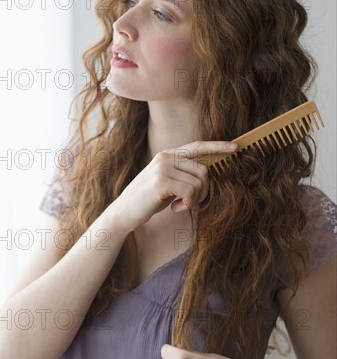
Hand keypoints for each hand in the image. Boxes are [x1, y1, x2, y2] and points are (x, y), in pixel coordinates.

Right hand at [112, 140, 236, 232]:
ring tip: (182, 206)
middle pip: (204, 170)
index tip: (234, 147)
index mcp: (167, 155)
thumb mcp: (166, 182)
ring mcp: (162, 167)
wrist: (124, 212)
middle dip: (205, 191)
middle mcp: (165, 157)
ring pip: (199, 182)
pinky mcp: (161, 181)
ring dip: (196, 200)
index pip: (197, 146)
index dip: (216, 146)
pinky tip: (176, 208)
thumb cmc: (148, 199)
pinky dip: (189, 203)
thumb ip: (182, 174)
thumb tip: (206, 176)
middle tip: (193, 203)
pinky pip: (191, 191)